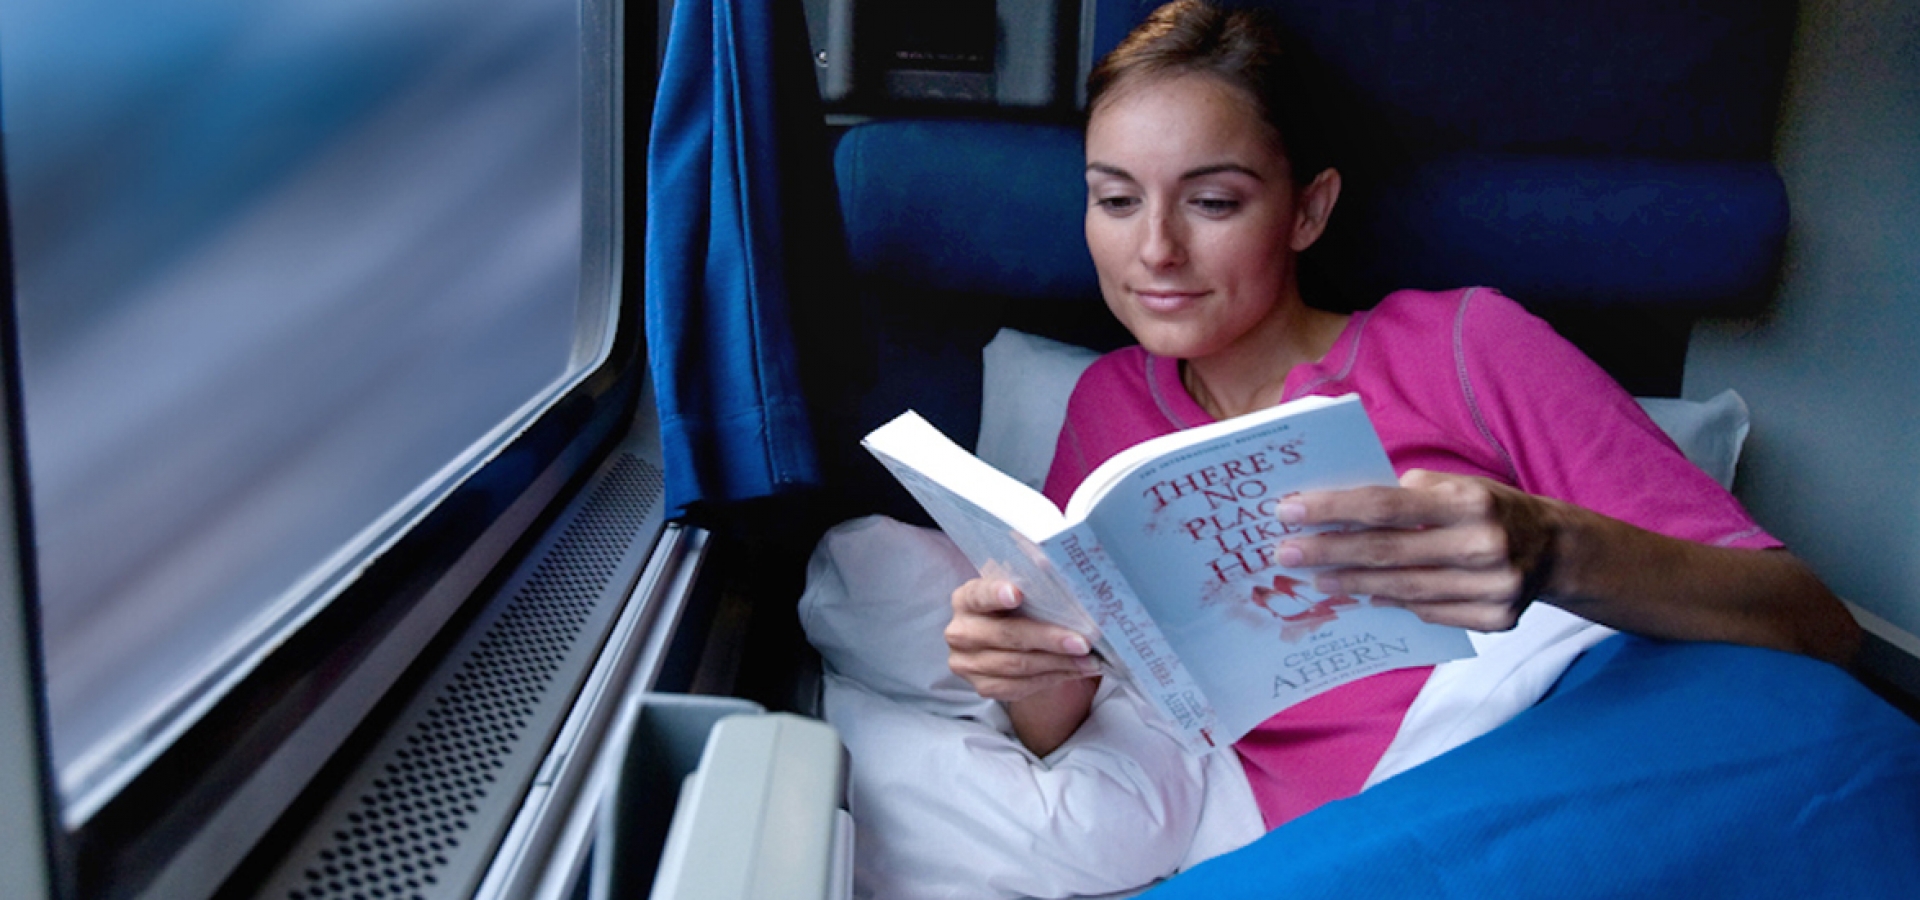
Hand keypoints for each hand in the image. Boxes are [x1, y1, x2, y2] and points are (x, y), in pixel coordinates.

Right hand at [945, 577, 1099, 703]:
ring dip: (1058, 663)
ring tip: (1089, 660)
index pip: (979, 595)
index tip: (1017, 593)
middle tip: (1083, 641)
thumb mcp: (1019, 588)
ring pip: (1017, 665)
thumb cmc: (1019, 608)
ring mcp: (967, 663)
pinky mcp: (981, 686)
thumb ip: (1031, 580)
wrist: (1006, 640)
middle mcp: (960, 631)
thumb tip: (1058, 571)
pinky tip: (1075, 670)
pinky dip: (1052, 679)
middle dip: (1048, 638)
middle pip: (1006, 635)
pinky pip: (1019, 687)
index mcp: (966, 599)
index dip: (996, 594)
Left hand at [1275, 469, 1563, 631]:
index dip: (1333, 509)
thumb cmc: (1488, 509)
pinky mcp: (1495, 619)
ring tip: (1316, 580)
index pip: (1385, 505)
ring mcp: (1492, 588)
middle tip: (1286, 554)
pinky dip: (1392, 604)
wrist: (1555, 548)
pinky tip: (1363, 598)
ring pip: (1403, 590)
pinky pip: (1428, 613)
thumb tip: (1340, 508)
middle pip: (1387, 552)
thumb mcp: (1457, 485)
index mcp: (1469, 501)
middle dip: (1328, 552)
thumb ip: (1407, 495)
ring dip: (1352, 585)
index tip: (1288, 512)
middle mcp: (1483, 545)